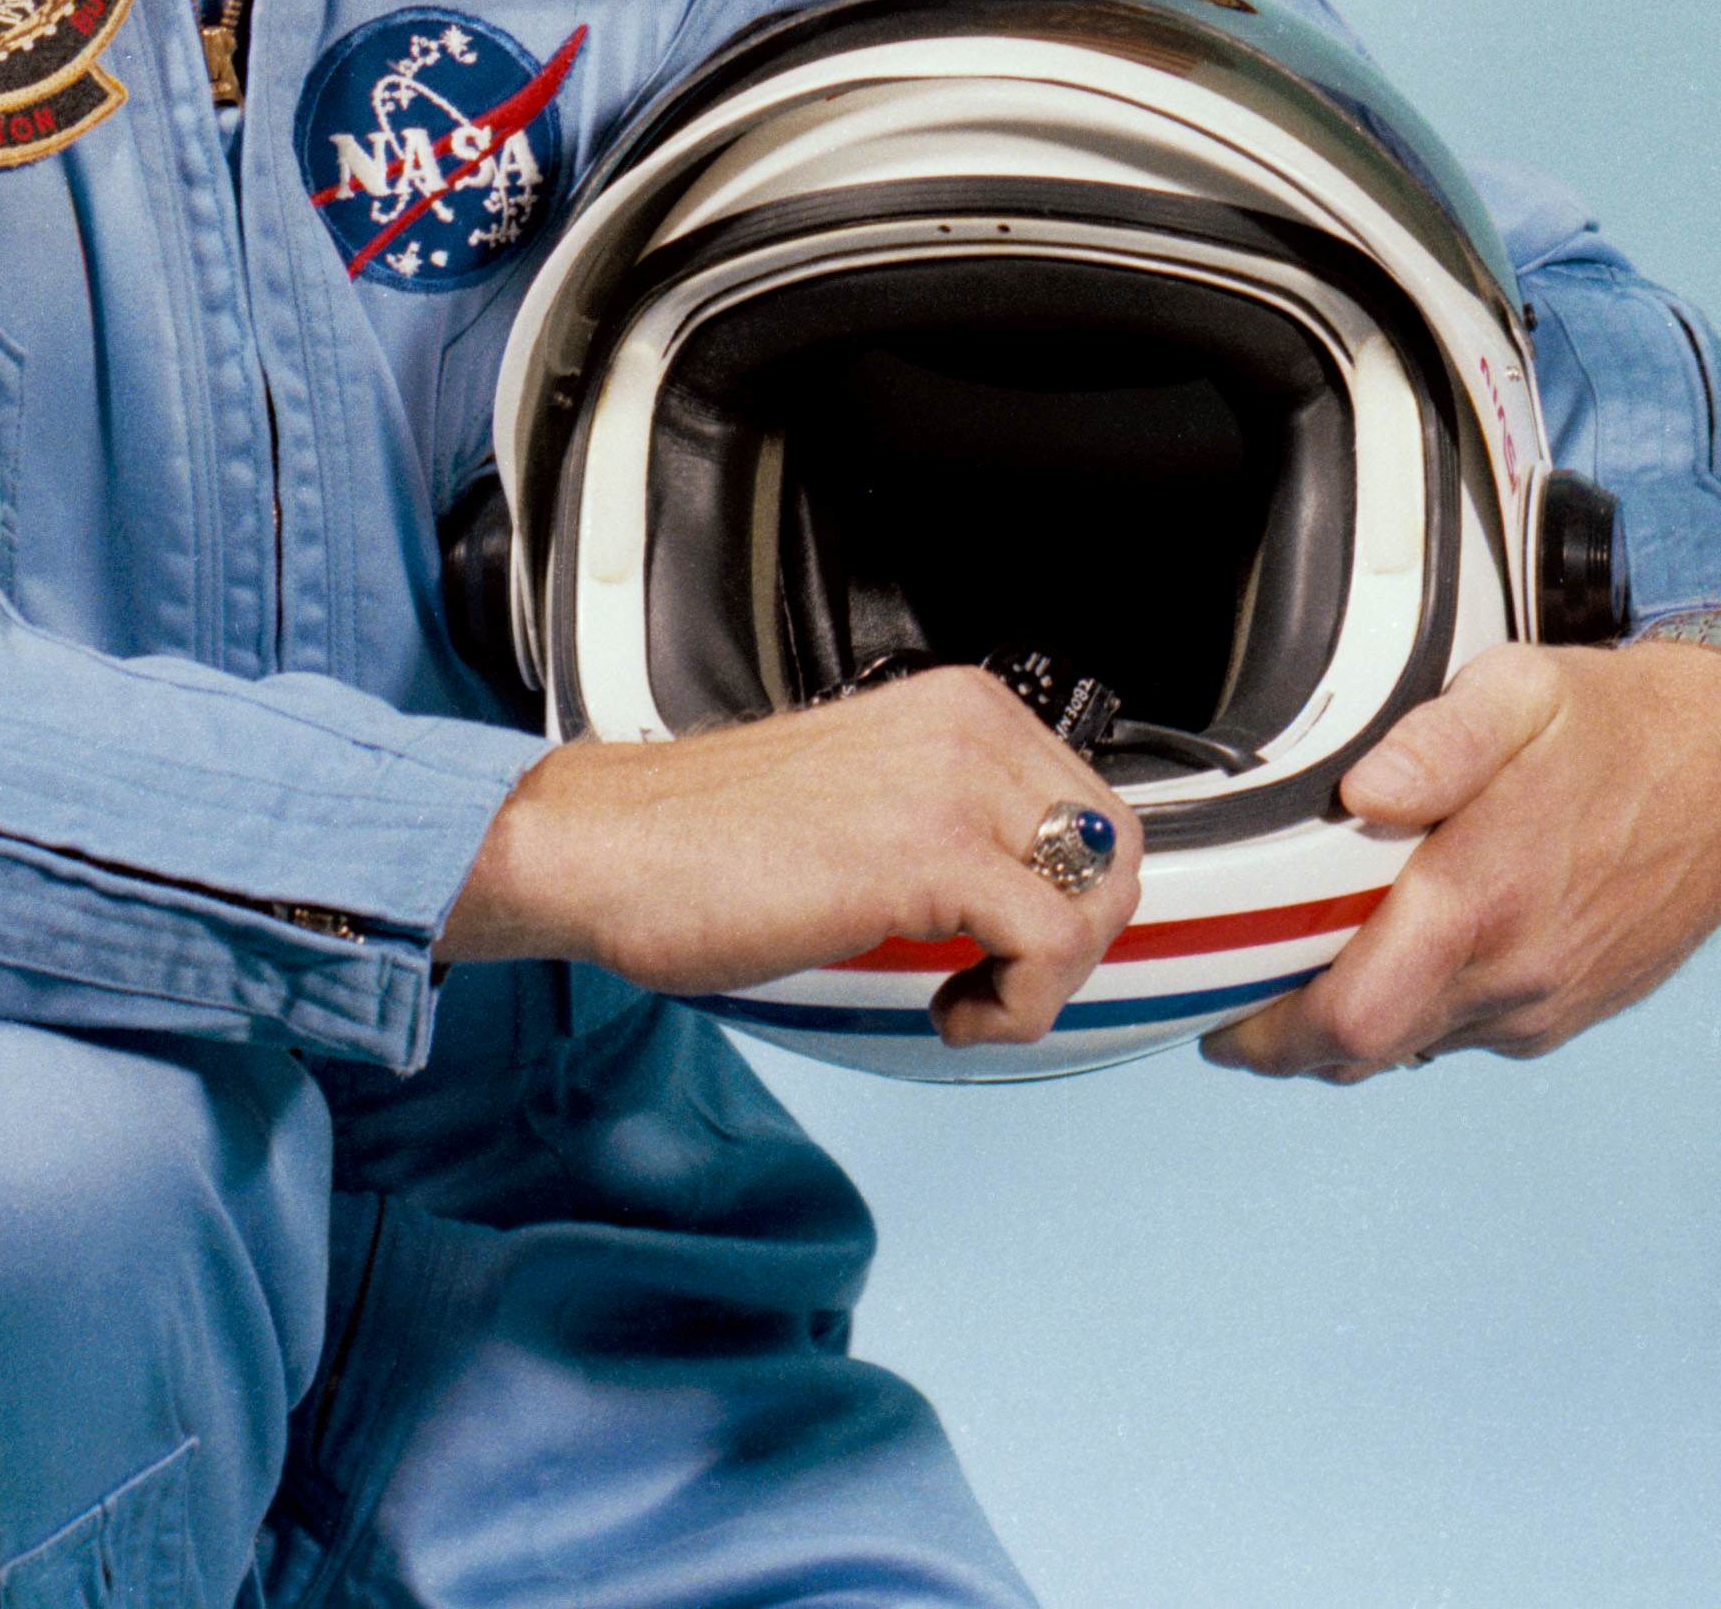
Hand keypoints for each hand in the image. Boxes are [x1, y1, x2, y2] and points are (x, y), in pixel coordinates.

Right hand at [442, 669, 1134, 1054]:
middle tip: (996, 982)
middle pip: (1113, 849)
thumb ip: (949, 823)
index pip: (1092, 804)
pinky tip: (950, 1011)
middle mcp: (971, 726)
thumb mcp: (867, 806)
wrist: (606, 848)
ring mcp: (953, 782)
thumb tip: (1027, 891)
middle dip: (1073, 940)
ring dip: (1045, 979)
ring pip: (1095, 896)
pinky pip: (1051, 941)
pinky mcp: (928, 854)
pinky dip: (1019, 1005)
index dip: (1071, 896)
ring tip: (966, 1000)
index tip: (1010, 945)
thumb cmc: (704, 843)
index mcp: (961, 708)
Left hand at [1204, 637, 1720, 1079]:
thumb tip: (1359, 792)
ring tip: (1338, 956)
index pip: (1346, 1022)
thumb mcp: (1523, 689)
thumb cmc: (1619, 720)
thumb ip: (1435, 741)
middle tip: (1253, 998)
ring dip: (1364, 1022)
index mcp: (1482, 899)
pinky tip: (1430, 947)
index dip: (1267, 1036)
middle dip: (1294, 1041)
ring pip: (1416, 1046)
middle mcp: (1512, 974)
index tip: (1221, 1012)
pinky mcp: (1572, 1014)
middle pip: (1365, 1052)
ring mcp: (1545, 1005)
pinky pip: (1472, 1034)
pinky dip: (1430, 1009)